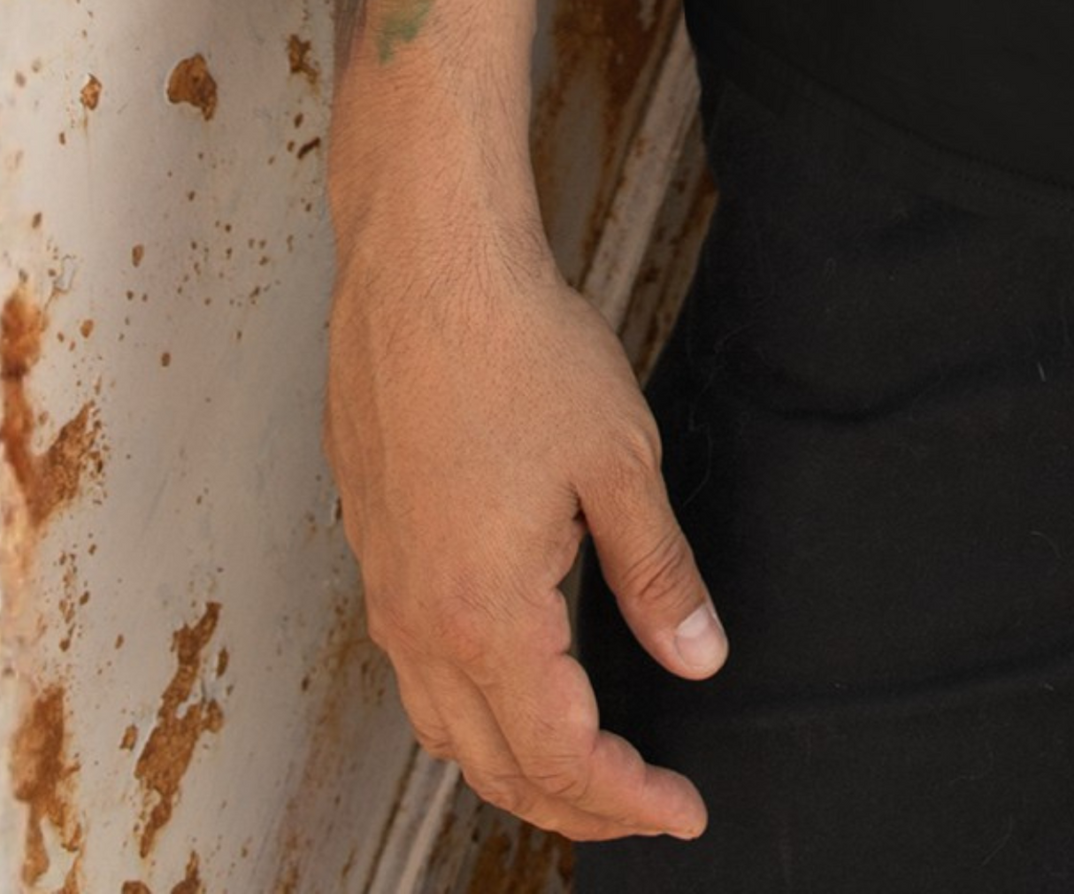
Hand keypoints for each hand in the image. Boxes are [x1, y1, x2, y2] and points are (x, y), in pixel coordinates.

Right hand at [328, 194, 725, 839]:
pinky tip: (517, 680)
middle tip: (647, 803)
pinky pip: (418, 670)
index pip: (563, 757)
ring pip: (446, 729)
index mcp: (486, 615)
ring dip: (517, 765)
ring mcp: (386, 587)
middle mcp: (420, 622)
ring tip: (589, 763)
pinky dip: (473, 709)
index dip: (630, 798)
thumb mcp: (620, 462)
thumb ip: (658, 574)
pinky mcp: (374, 547)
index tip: (683, 807)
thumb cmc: (518, 348)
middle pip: (496, 766)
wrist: (425, 266)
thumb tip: (699, 658)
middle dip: (577, 805)